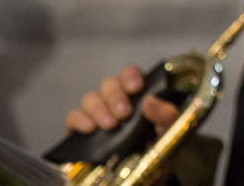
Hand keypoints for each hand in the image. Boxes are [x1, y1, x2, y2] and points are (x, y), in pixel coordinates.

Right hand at [64, 65, 180, 136]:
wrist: (147, 170)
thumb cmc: (160, 143)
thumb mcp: (170, 129)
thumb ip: (166, 114)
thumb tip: (149, 100)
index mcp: (138, 93)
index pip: (129, 73)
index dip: (130, 75)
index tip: (136, 88)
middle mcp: (116, 98)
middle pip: (108, 84)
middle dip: (115, 97)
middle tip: (124, 114)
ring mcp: (98, 112)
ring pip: (90, 98)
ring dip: (99, 109)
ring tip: (110, 126)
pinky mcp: (81, 128)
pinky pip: (73, 116)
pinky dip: (79, 120)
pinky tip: (90, 129)